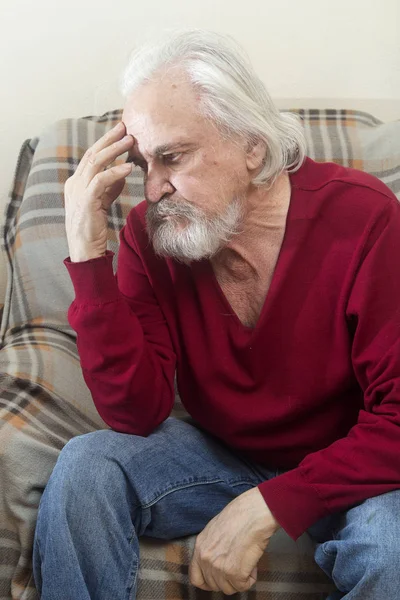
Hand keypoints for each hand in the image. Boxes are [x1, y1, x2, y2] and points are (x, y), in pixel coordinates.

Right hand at [64, 121, 134, 261]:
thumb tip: (122, 171)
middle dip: (109, 139)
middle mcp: (74, 183)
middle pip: (92, 154)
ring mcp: (78, 191)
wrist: (84, 249)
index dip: (105, 142)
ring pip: (96, 163)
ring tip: (130, 141)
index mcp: (76, 182)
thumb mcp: (102, 201)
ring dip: (114, 150)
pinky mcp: (85, 201)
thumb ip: (109, 186)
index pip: (90, 156)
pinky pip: (101, 181)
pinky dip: (115, 172)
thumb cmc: (93, 227)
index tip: (120, 131)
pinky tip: (128, 167)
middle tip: (125, 127)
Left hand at [189, 487, 279, 594]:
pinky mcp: (234, 573)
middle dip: (228, 578)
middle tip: (238, 564)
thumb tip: (218, 559)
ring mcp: (218, 567)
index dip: (207, 583)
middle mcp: (206, 558)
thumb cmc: (240, 516)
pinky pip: (244, 586)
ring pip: (229, 588)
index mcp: (200, 546)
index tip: (217, 581)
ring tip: (246, 560)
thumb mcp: (216, 529)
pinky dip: (251, 577)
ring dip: (240, 578)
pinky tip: (252, 562)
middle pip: (214, 585)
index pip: (195, 577)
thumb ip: (212, 547)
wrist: (253, 514)